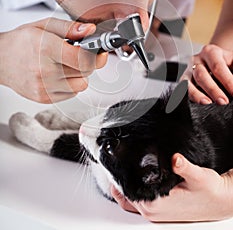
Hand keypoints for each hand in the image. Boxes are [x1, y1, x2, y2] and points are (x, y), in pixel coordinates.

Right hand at [0, 17, 107, 102]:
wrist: (0, 60)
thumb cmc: (21, 41)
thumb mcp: (44, 25)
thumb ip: (70, 27)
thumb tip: (90, 30)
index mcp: (46, 49)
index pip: (83, 59)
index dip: (96, 54)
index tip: (98, 50)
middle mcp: (45, 71)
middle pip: (86, 73)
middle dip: (87, 62)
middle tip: (78, 54)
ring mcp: (44, 88)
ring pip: (81, 85)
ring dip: (80, 75)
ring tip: (66, 64)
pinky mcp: (44, 98)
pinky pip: (71, 94)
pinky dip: (71, 84)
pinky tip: (59, 74)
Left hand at [111, 153, 232, 221]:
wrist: (221, 200)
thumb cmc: (210, 192)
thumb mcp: (198, 176)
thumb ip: (184, 167)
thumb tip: (175, 159)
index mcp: (156, 205)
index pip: (126, 193)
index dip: (117, 179)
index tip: (113, 165)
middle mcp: (154, 212)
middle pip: (124, 198)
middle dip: (118, 182)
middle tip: (116, 164)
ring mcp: (157, 213)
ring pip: (131, 201)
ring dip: (125, 188)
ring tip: (124, 170)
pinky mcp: (162, 210)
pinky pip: (140, 202)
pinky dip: (134, 192)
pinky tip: (138, 180)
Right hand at [181, 44, 232, 104]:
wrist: (218, 60)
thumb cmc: (227, 62)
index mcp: (211, 52)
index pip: (218, 67)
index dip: (227, 81)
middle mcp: (197, 60)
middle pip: (202, 75)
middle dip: (213, 90)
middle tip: (223, 101)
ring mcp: (188, 70)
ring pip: (188, 82)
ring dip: (197, 94)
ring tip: (207, 103)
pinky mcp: (183, 80)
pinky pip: (182, 89)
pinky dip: (189, 96)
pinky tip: (196, 103)